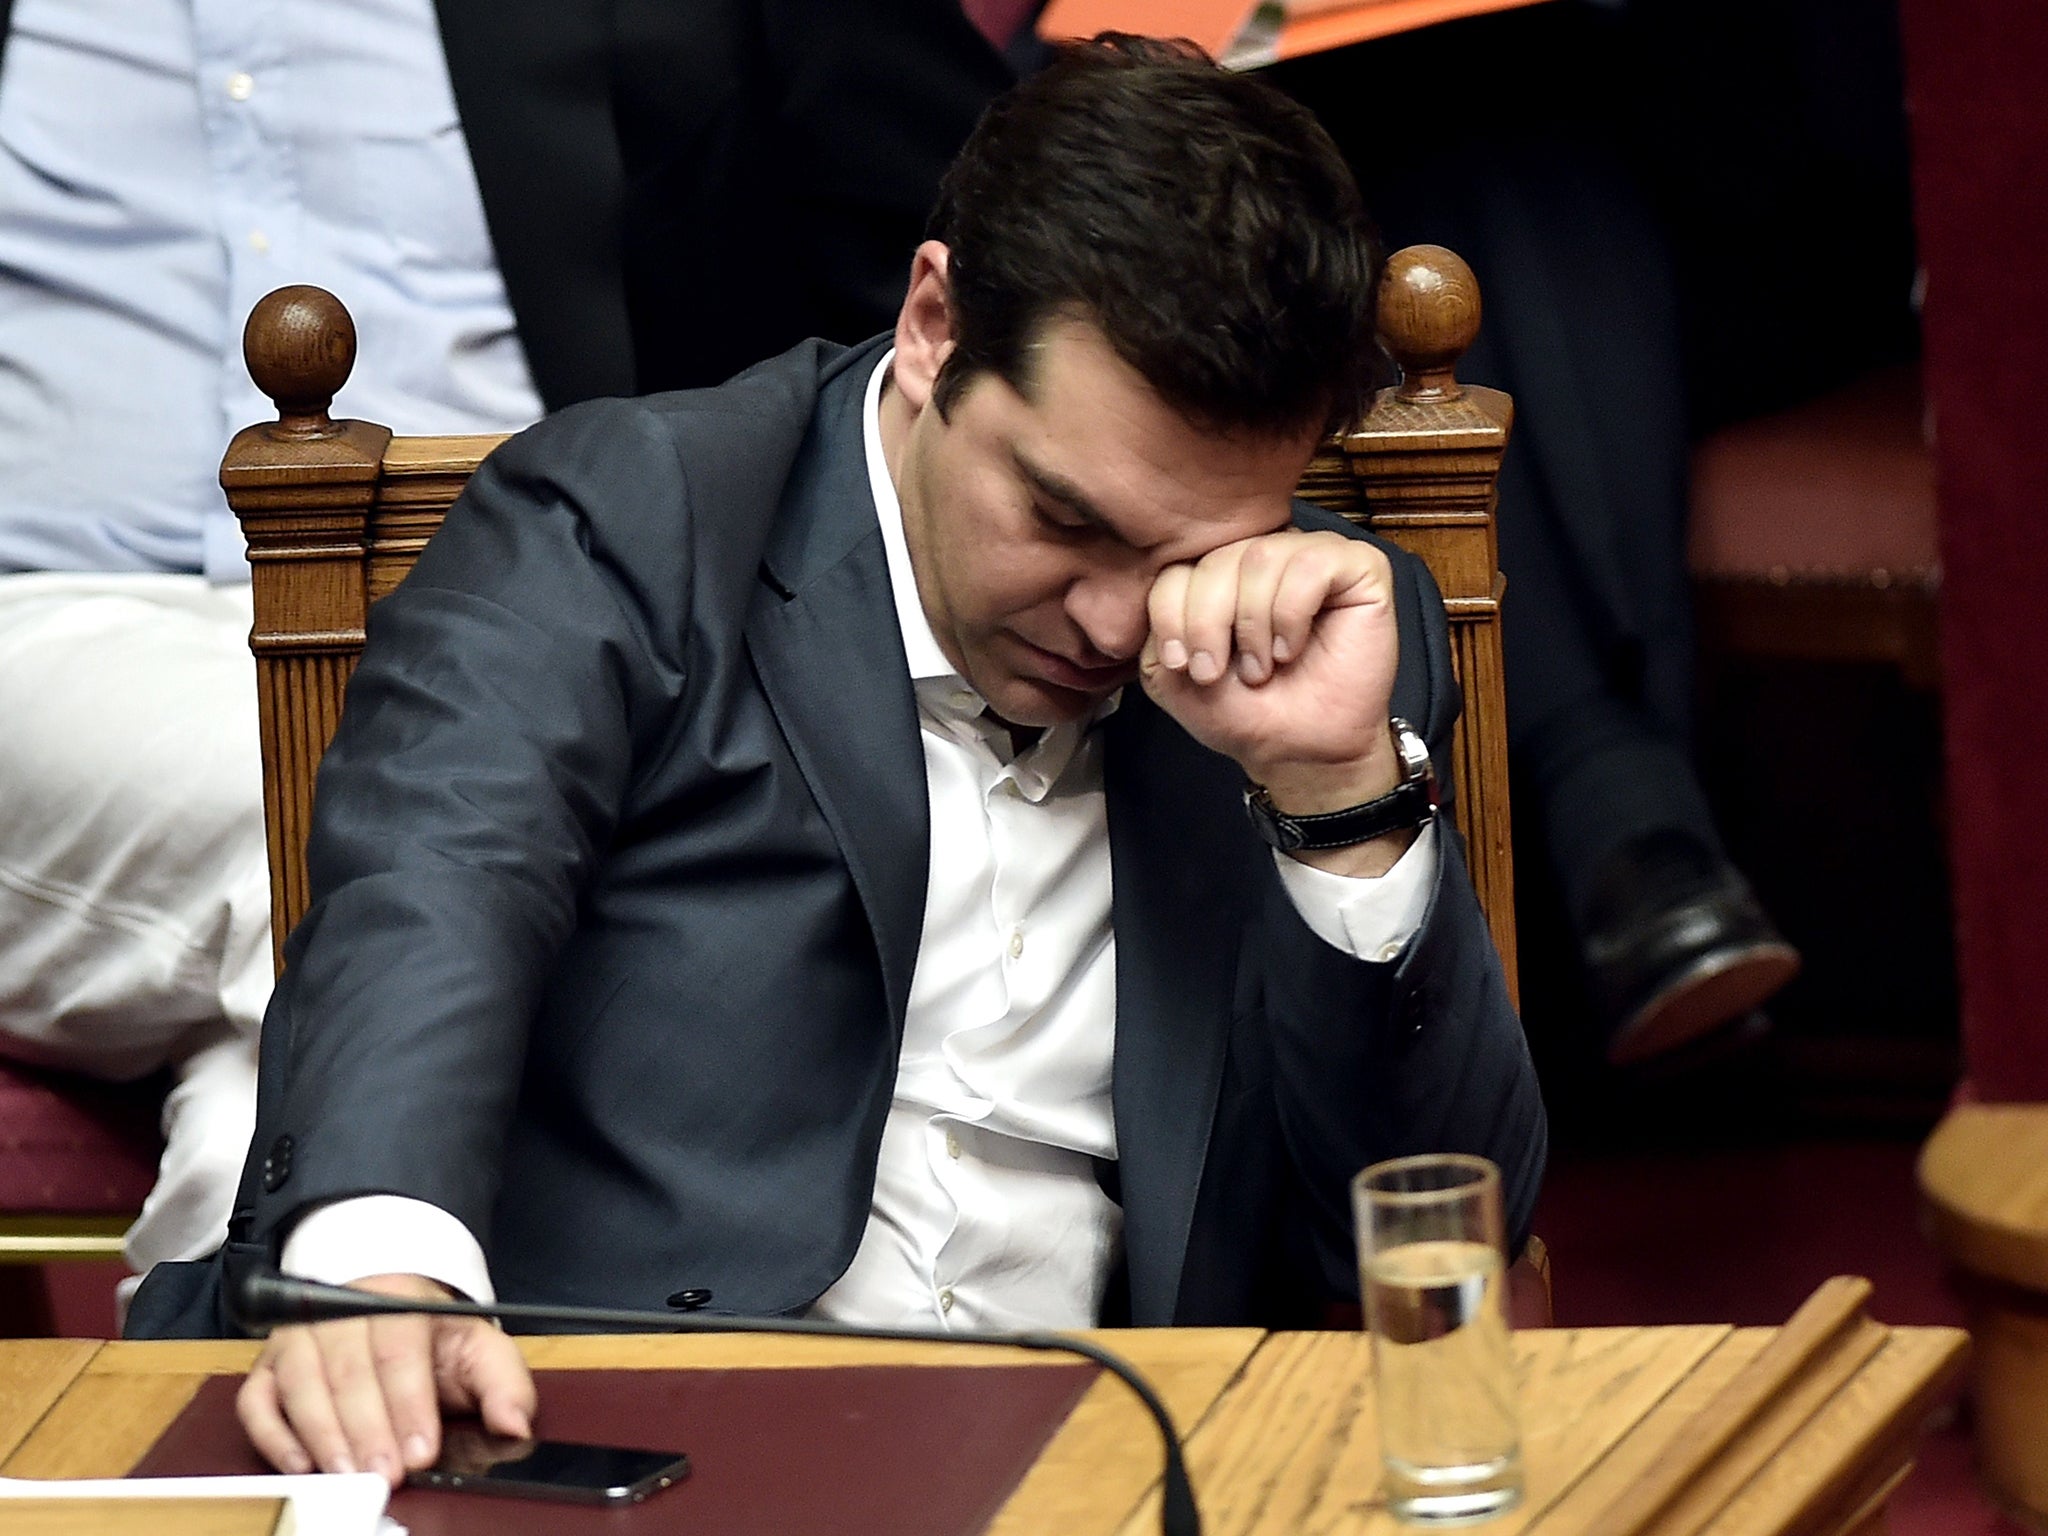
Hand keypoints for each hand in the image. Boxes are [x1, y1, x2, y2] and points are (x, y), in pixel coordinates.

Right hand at [236, 1272, 535, 1487]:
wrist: (391, 1307)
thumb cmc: (434, 1338)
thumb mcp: (480, 1349)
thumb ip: (504, 1385)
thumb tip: (516, 1425)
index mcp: (401, 1298)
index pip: (400, 1349)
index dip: (409, 1403)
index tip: (421, 1450)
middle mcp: (342, 1311)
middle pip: (349, 1370)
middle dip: (367, 1429)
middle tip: (384, 1474)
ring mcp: (300, 1337)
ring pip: (302, 1383)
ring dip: (323, 1435)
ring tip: (348, 1474)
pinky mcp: (269, 1367)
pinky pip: (257, 1400)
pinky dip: (273, 1434)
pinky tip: (302, 1463)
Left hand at [1141, 528, 1403, 811]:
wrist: (1298, 751)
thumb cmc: (1244, 711)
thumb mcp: (1172, 672)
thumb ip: (1159, 620)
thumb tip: (1167, 580)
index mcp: (1223, 571)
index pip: (1179, 564)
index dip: (1173, 616)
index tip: (1183, 666)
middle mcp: (1267, 554)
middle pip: (1218, 559)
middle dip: (1208, 623)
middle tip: (1217, 672)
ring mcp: (1314, 556)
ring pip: (1263, 557)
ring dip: (1253, 624)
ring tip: (1261, 667)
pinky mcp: (1360, 568)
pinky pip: (1313, 564)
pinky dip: (1292, 613)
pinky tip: (1291, 648)